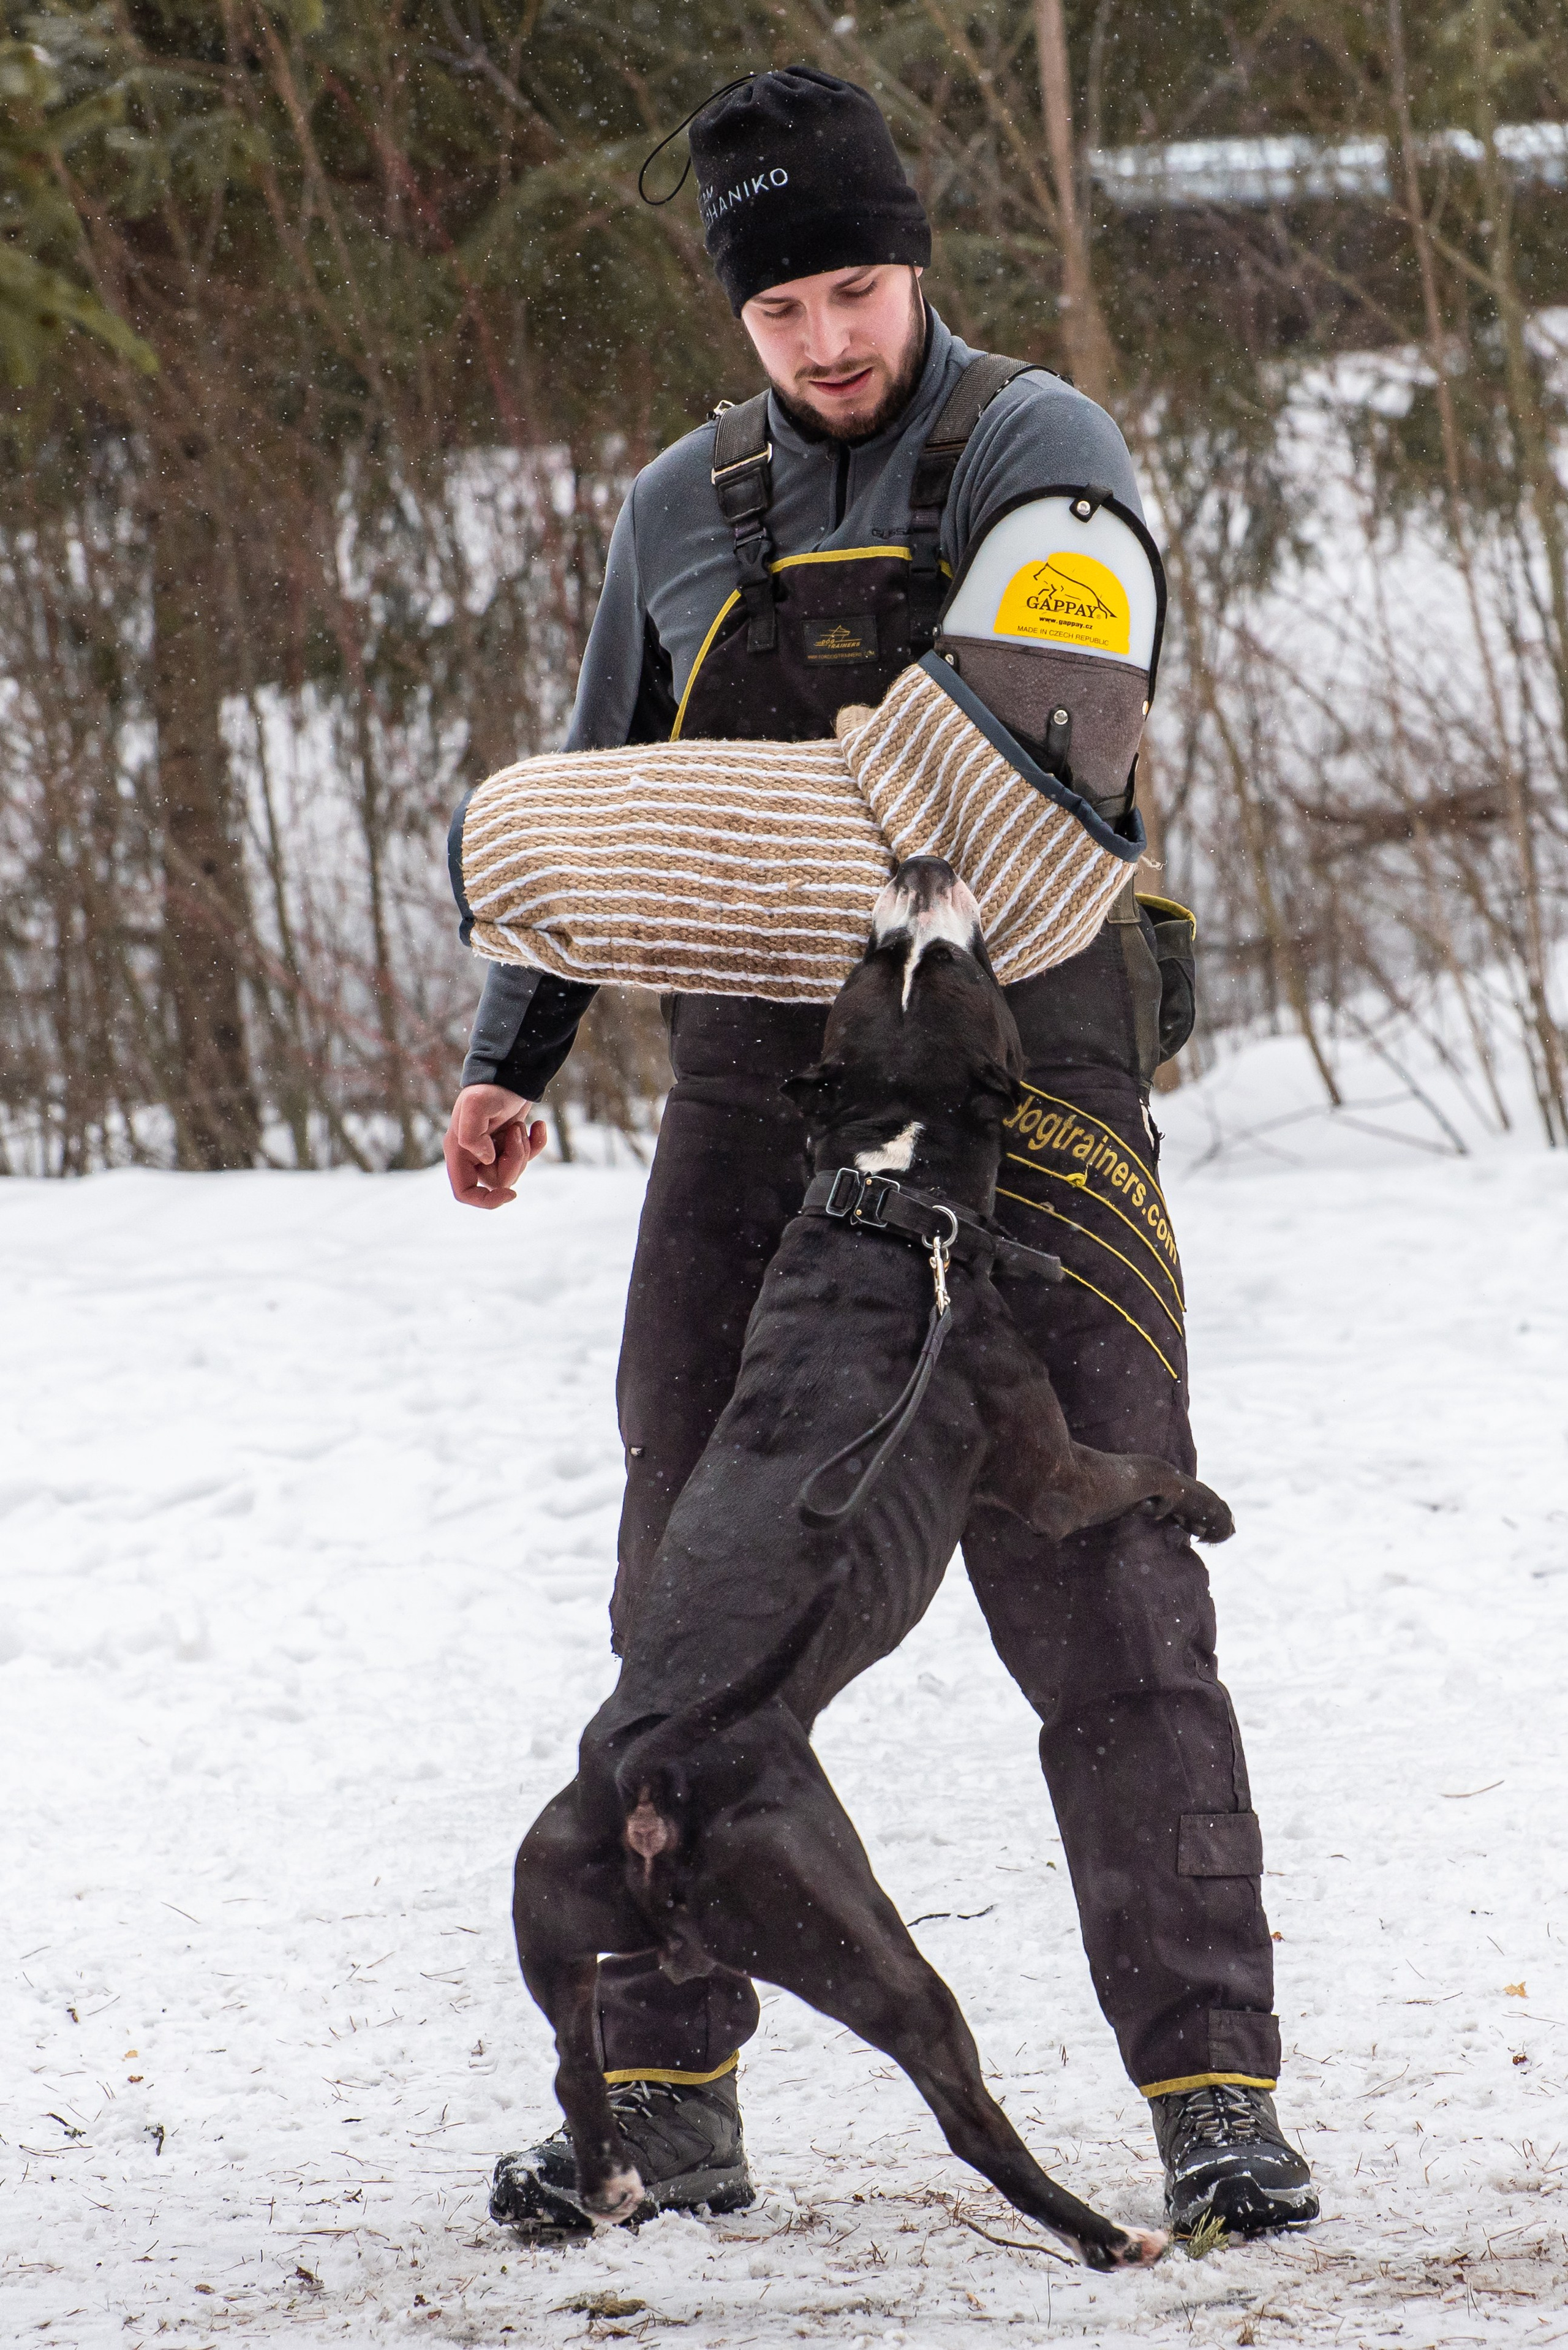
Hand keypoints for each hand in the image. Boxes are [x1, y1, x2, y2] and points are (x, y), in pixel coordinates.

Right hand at [444, 1084, 546, 1208]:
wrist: (510, 1072)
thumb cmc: (490, 1088)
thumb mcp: (477, 1105)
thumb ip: (472, 1136)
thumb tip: (486, 1159)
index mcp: (459, 1150)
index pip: (464, 1192)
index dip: (485, 1201)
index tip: (510, 1194)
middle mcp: (473, 1154)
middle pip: (497, 1182)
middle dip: (513, 1160)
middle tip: (515, 1133)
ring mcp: (493, 1150)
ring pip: (514, 1170)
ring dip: (524, 1149)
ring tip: (520, 1125)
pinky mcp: (510, 1143)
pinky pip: (528, 1157)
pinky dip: (538, 1142)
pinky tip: (539, 1125)